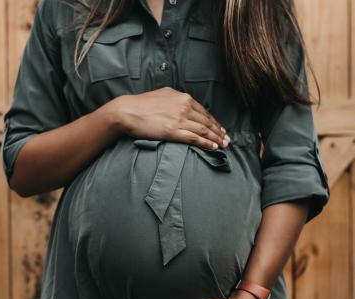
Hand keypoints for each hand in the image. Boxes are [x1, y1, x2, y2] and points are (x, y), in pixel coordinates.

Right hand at [104, 87, 229, 150]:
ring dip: (216, 138)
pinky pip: (194, 138)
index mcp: (182, 97)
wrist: (126, 111)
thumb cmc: (141, 105)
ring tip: (224, 145)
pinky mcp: (173, 131)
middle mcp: (183, 106)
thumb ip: (175, 99)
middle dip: (219, 131)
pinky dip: (206, 143)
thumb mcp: (162, 95)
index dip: (214, 121)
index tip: (220, 128)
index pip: (203, 111)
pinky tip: (213, 147)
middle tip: (228, 139)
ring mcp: (179, 119)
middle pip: (206, 121)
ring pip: (203, 130)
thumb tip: (183, 102)